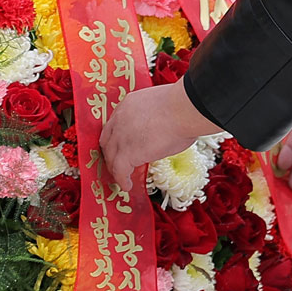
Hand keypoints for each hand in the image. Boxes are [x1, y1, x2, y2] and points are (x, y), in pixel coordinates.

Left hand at [102, 78, 218, 189]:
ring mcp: (121, 137)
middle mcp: (120, 119)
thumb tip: (163, 128)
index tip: (122, 144)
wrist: (183, 110)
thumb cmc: (182, 106)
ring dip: (115, 168)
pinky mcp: (128, 153)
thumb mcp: (161, 105)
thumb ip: (153, 117)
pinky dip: (122, 180)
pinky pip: (119, 171)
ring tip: (121, 177)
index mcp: (129, 104)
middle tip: (117, 162)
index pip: (115, 124)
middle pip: (108, 141)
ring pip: (111, 157)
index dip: (117, 137)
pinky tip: (127, 185)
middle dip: (111, 153)